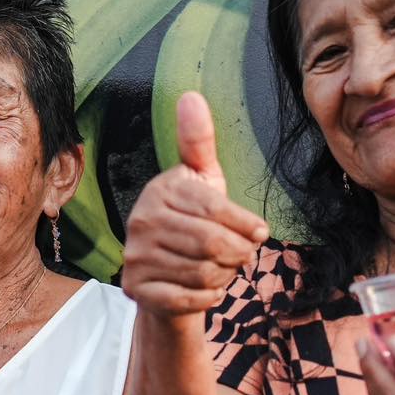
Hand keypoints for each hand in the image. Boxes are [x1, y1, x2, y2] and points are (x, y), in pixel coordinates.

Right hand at [121, 94, 266, 319]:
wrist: (166, 277)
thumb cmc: (193, 223)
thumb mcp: (202, 180)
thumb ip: (199, 141)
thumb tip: (190, 95)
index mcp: (160, 191)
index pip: (217, 210)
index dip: (246, 225)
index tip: (259, 233)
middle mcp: (141, 221)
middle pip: (213, 244)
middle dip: (238, 254)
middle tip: (242, 256)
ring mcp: (135, 257)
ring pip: (204, 273)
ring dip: (224, 276)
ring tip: (221, 269)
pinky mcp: (137, 290)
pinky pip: (190, 299)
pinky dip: (210, 297)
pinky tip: (208, 289)